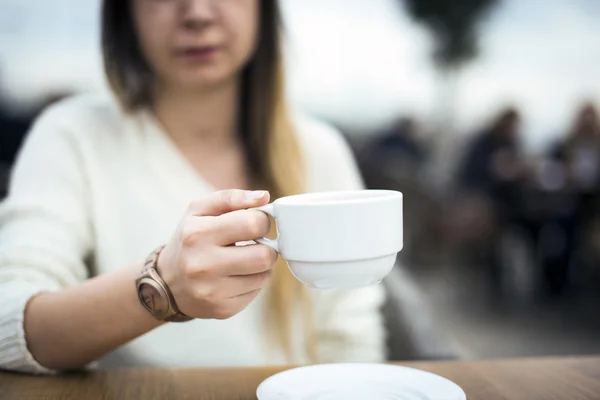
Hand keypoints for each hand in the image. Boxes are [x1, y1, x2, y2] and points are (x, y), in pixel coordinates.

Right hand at [158, 189, 277, 319]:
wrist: (167, 282)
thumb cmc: (190, 239)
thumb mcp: (200, 210)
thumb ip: (232, 198)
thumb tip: (264, 197)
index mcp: (197, 234)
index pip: (253, 223)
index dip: (262, 220)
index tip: (255, 223)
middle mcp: (202, 265)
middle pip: (264, 256)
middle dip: (267, 246)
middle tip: (255, 244)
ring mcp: (212, 291)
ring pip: (264, 275)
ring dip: (261, 265)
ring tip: (244, 260)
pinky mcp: (222, 310)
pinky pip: (257, 292)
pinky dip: (252, 282)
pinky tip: (236, 276)